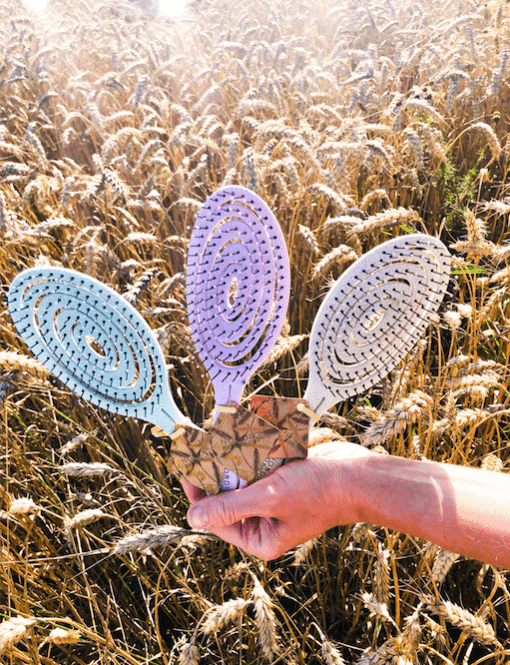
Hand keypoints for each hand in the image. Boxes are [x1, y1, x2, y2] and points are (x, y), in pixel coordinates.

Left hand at [182, 440, 375, 559]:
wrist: (357, 475)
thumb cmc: (318, 493)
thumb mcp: (270, 499)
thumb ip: (232, 506)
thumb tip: (192, 517)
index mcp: (259, 536)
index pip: (216, 517)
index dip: (197, 493)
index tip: (185, 467)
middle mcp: (263, 519)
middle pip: (226, 494)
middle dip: (215, 470)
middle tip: (199, 445)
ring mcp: (272, 495)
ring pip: (239, 475)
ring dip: (230, 455)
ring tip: (215, 434)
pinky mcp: (280, 475)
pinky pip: (256, 462)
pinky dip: (249, 448)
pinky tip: (238, 431)